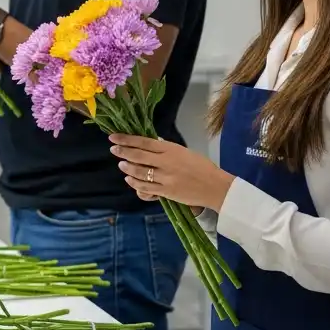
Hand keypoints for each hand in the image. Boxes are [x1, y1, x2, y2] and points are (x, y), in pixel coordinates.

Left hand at [109, 134, 235, 211]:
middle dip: (122, 152)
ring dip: (127, 168)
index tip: (113, 138)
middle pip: (137, 156)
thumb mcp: (184, 152)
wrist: (215, 187)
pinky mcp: (166, 192)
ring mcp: (165, 178)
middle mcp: (166, 162)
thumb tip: (150, 142)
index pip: (143, 142)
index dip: (126, 139)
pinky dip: (135, 183)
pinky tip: (130, 180)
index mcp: (171, 149)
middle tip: (113, 150)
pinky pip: (145, 187)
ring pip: (138, 172)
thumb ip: (166, 148)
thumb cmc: (201, 167)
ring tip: (122, 165)